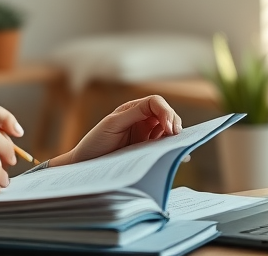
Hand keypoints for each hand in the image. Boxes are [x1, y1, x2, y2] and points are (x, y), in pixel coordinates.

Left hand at [53, 96, 181, 166]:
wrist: (86, 164)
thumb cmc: (95, 142)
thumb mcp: (113, 124)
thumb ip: (134, 114)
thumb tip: (158, 110)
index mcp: (132, 110)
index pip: (156, 103)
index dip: (166, 112)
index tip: (169, 128)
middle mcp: (141, 120)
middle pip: (166, 115)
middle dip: (174, 123)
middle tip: (175, 137)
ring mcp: (145, 135)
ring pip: (168, 131)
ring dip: (175, 137)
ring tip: (179, 147)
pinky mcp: (147, 150)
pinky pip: (164, 146)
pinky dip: (173, 149)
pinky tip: (181, 157)